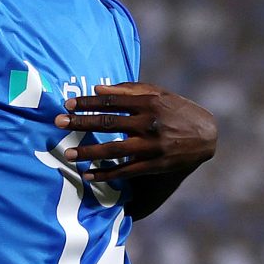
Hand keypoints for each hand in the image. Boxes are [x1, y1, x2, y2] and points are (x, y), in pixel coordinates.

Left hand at [53, 83, 216, 185]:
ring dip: (88, 152)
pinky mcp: (153, 164)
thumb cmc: (178, 110)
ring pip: (113, 150)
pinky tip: (87, 175)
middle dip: (80, 123)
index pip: (111, 101)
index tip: (68, 104)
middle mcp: (148, 123)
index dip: (88, 102)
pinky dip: (105, 174)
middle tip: (58, 123)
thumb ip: (130, 90)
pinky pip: (124, 171)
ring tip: (68, 153)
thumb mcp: (159, 94)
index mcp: (149, 103)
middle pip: (108, 123)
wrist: (206, 136)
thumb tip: (98, 88)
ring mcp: (151, 146)